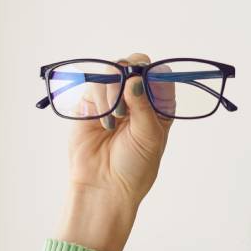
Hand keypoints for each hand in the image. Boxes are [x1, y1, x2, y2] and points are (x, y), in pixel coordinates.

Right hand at [64, 51, 174, 205]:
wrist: (104, 186)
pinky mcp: (90, 103)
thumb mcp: (149, 136)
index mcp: (158, 106)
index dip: (154, 71)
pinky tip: (104, 123)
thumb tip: (135, 79)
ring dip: (114, 89)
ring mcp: (112, 99)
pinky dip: (99, 99)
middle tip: (128, 89)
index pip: (160, 74)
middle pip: (135, 65)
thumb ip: (144, 106)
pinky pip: (93, 85)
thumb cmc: (134, 167)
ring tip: (116, 116)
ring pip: (112, 71)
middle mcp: (136, 99)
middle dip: (130, 73)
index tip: (146, 78)